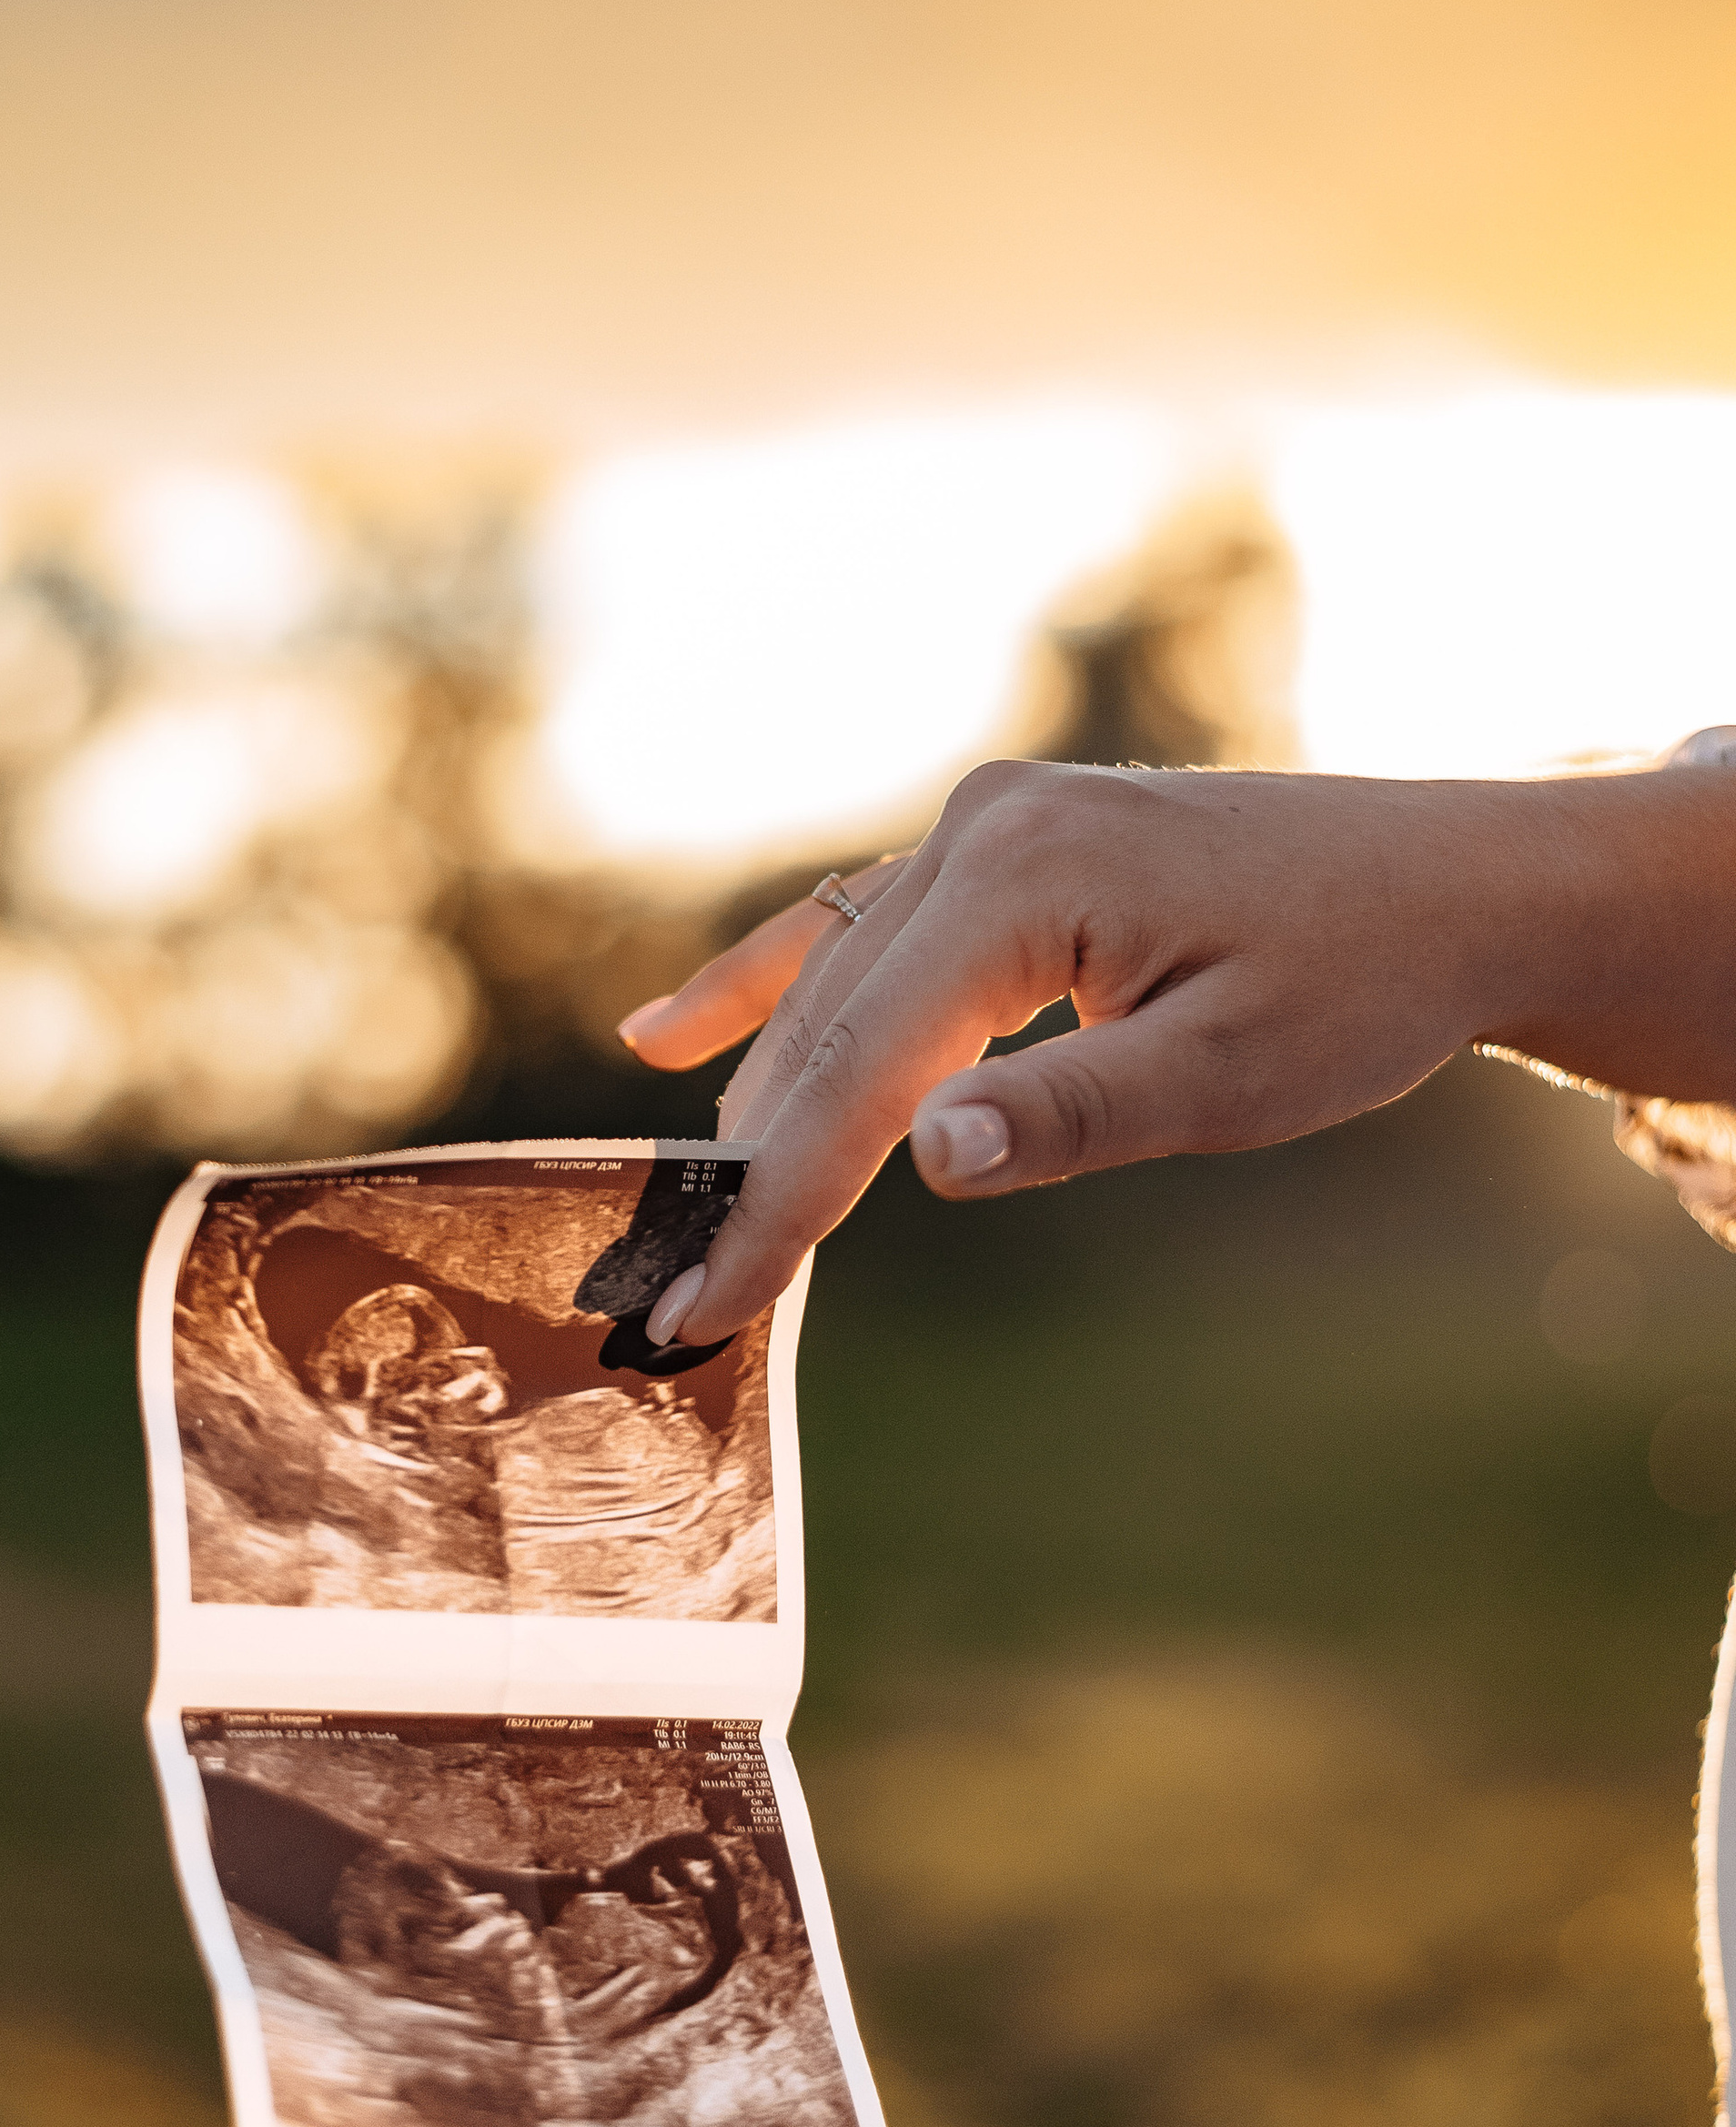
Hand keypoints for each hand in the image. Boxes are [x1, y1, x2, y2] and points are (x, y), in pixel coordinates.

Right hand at [615, 756, 1735, 1346]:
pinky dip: (774, 985)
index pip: (866, 1069)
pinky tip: (670, 1033)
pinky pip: (860, 925)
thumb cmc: (1360, 982)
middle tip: (677, 1296)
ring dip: (763, 1096)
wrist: (1457, 886)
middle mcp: (983, 826)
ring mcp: (987, 823)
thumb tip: (926, 1155)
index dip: (782, 1202)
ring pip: (836, 981)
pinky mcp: (1007, 843)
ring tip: (687, 1215)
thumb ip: (1071, 1112)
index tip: (707, 1303)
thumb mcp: (1230, 1073)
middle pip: (831, 1026)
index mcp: (1027, 879)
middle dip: (757, 1169)